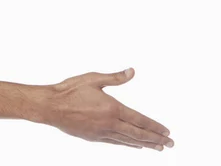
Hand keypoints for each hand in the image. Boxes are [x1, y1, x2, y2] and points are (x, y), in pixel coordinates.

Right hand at [44, 68, 173, 150]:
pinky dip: (127, 145)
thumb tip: (132, 72)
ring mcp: (101, 133)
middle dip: (156, 139)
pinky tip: (133, 145)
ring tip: (157, 147)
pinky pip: (115, 143)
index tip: (167, 132)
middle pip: (138, 134)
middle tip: (170, 144)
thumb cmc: (69, 90)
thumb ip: (114, 78)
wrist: (50, 106)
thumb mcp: (93, 79)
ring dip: (144, 144)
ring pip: (128, 141)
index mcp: (112, 108)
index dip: (155, 127)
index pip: (140, 121)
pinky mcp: (93, 137)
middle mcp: (109, 123)